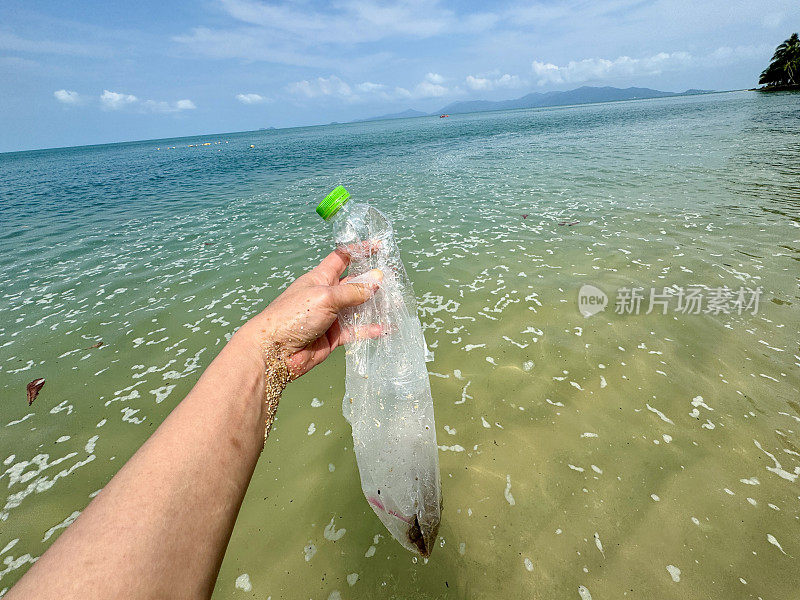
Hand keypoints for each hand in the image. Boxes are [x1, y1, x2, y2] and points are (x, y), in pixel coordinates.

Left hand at [236, 248, 382, 377]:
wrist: (275, 351)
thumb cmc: (293, 316)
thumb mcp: (325, 297)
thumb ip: (352, 292)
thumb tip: (376, 283)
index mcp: (320, 278)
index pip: (342, 258)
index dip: (358, 250)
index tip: (378, 247)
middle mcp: (327, 294)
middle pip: (354, 283)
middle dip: (373, 280)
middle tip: (394, 279)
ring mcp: (331, 316)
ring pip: (358, 308)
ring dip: (375, 305)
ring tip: (395, 303)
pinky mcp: (333, 336)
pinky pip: (356, 330)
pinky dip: (370, 329)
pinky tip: (385, 328)